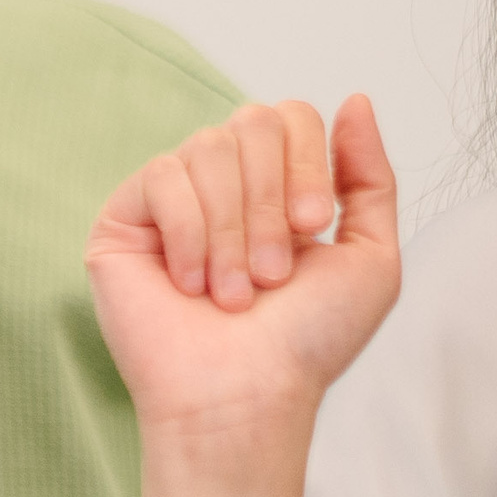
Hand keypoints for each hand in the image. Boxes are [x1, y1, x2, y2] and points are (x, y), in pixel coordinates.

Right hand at [87, 94, 400, 448]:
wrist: (247, 397)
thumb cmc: (306, 342)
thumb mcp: (370, 257)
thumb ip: (370, 177)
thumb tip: (355, 100)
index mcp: (278, 188)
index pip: (291, 117)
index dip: (308, 163)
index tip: (313, 228)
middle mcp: (225, 185)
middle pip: (253, 120)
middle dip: (271, 197)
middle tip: (274, 272)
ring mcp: (173, 199)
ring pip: (208, 147)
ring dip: (234, 228)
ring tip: (235, 293)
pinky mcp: (125, 219)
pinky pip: (162, 177)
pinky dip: (190, 234)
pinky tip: (192, 284)